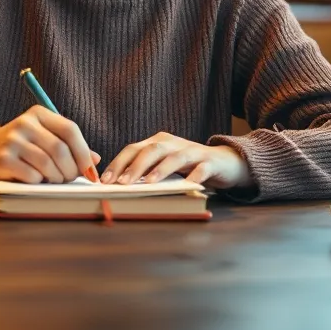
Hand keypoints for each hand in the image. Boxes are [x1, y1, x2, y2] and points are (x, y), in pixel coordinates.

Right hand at [0, 105, 99, 183]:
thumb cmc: (23, 145)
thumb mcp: (45, 138)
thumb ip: (70, 146)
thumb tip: (96, 160)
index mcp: (39, 113)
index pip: (70, 129)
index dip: (84, 152)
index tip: (91, 171)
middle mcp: (25, 123)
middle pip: (60, 149)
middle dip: (71, 169)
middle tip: (70, 178)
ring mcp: (13, 141)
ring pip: (48, 164)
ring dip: (57, 177)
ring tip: (54, 179)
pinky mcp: (4, 159)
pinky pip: (32, 175)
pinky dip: (40, 181)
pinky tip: (36, 179)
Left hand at [101, 132, 251, 189]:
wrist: (226, 162)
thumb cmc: (188, 166)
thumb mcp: (164, 165)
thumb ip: (146, 171)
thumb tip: (118, 187)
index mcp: (159, 142)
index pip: (134, 149)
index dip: (118, 163)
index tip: (105, 180)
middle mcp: (173, 144)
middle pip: (151, 150)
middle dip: (134, 166)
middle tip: (122, 183)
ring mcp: (193, 151)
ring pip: (174, 157)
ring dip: (160, 170)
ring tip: (148, 183)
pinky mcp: (211, 162)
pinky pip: (202, 168)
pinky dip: (194, 175)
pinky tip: (189, 184)